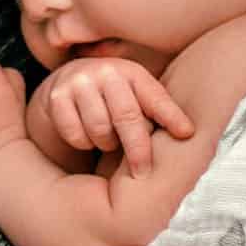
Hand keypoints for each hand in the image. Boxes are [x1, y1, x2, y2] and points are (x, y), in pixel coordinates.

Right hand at [31, 58, 194, 177]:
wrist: (67, 83)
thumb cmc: (113, 98)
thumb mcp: (136, 97)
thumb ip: (157, 112)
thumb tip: (188, 136)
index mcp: (133, 73)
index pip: (156, 98)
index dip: (172, 117)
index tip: (186, 135)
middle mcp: (107, 72)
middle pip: (127, 117)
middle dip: (137, 149)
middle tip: (143, 173)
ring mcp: (80, 82)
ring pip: (99, 129)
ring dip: (106, 144)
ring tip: (109, 143)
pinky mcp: (57, 97)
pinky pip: (75, 133)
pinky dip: (82, 143)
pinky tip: (87, 137)